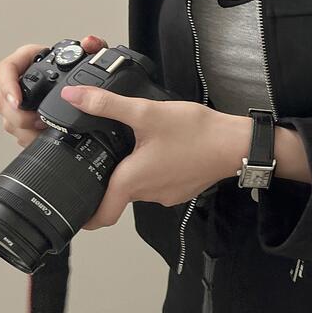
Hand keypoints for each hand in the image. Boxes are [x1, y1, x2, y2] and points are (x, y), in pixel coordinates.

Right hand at [0, 35, 106, 147]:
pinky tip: (45, 136)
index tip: (17, 100)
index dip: (7, 84)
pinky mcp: (31, 118)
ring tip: (44, 130)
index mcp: (35, 60)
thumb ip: (96, 48)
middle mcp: (27, 80)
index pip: (7, 68)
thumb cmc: (94, 71)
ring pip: (10, 118)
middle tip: (37, 122)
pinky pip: (21, 131)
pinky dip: (32, 137)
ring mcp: (26, 101)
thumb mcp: (98, 58)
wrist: (105, 91)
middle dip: (18, 115)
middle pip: (3, 99)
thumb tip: (89, 41)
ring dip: (25, 129)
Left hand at [59, 85, 244, 229]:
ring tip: (145, 143)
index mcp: (133, 180)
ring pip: (142, 187)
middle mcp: (149, 194)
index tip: (75, 205)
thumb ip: (108, 105)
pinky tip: (168, 149)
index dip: (84, 214)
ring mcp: (168, 194)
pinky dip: (159, 169)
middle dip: (114, 174)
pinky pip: (162, 183)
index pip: (100, 215)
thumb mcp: (147, 112)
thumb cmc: (196, 132)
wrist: (236, 143)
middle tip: (112, 151)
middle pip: (120, 194)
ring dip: (138, 169)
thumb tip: (75, 97)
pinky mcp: (183, 189)